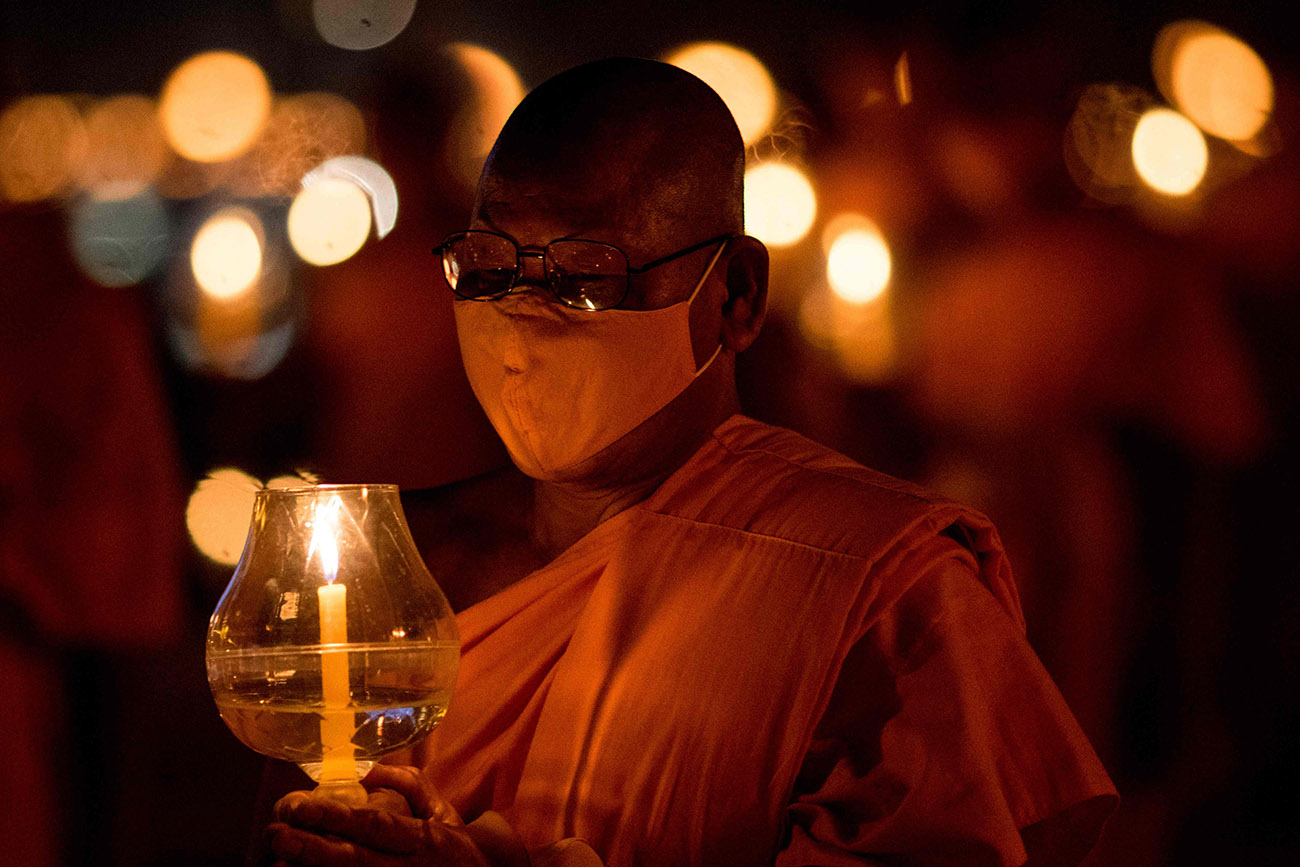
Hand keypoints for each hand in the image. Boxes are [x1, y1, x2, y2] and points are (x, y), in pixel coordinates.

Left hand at [265, 765, 526, 866]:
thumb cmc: (454, 847)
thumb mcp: (441, 811)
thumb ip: (408, 784)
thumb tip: (367, 769)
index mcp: (422, 839)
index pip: (375, 826)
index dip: (337, 817)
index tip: (303, 806)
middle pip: (353, 861)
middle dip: (311, 848)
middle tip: (276, 834)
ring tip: (276, 860)